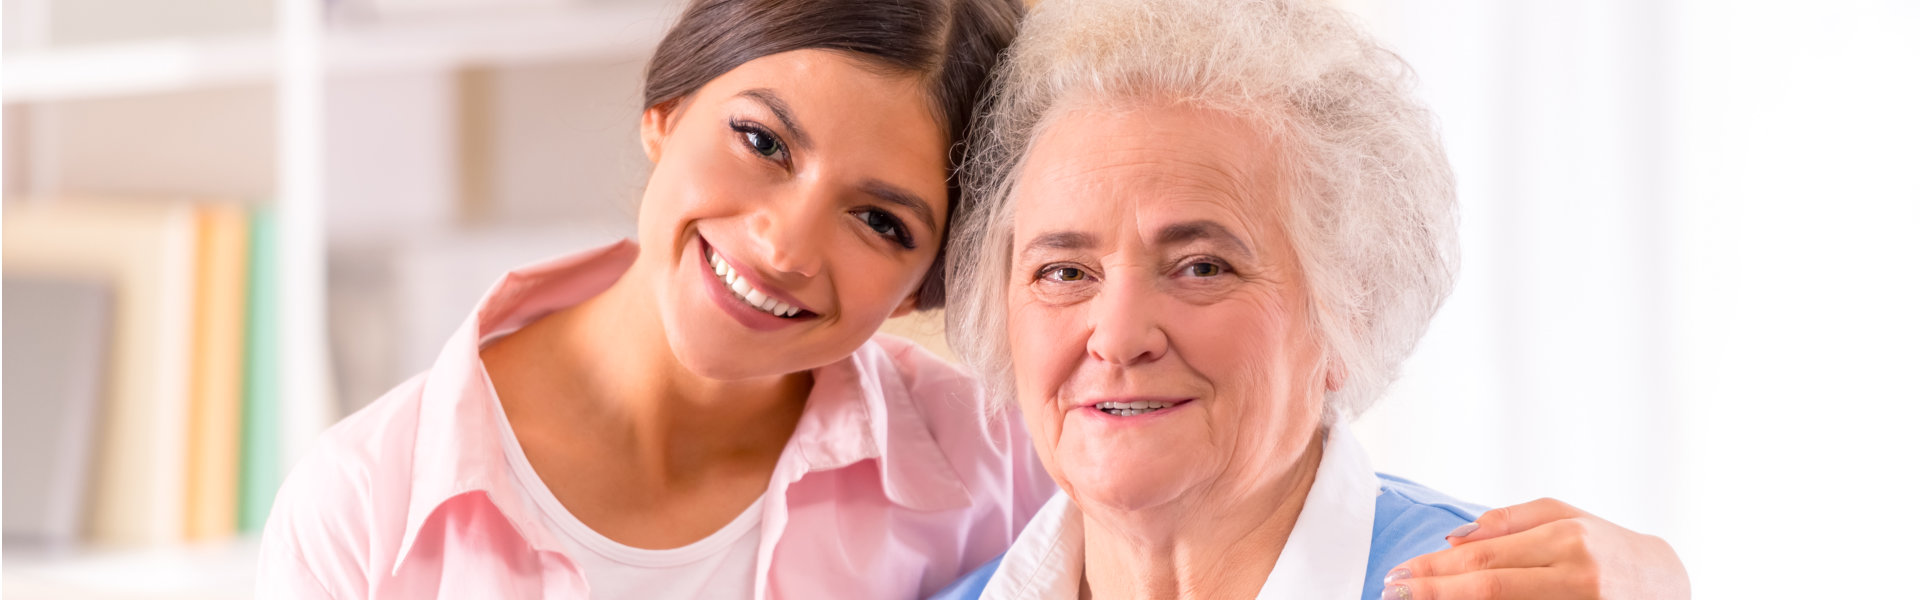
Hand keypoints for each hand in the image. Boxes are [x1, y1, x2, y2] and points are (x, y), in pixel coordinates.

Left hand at [1379, 498, 1688, 599]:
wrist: (1666, 582)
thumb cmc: (1606, 545)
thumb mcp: (1565, 517)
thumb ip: (1509, 522)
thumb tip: (1454, 536)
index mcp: (1567, 538)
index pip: (1484, 555)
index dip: (1436, 566)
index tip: (1399, 573)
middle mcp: (1577, 574)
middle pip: (1488, 586)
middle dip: (1434, 591)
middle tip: (1393, 592)